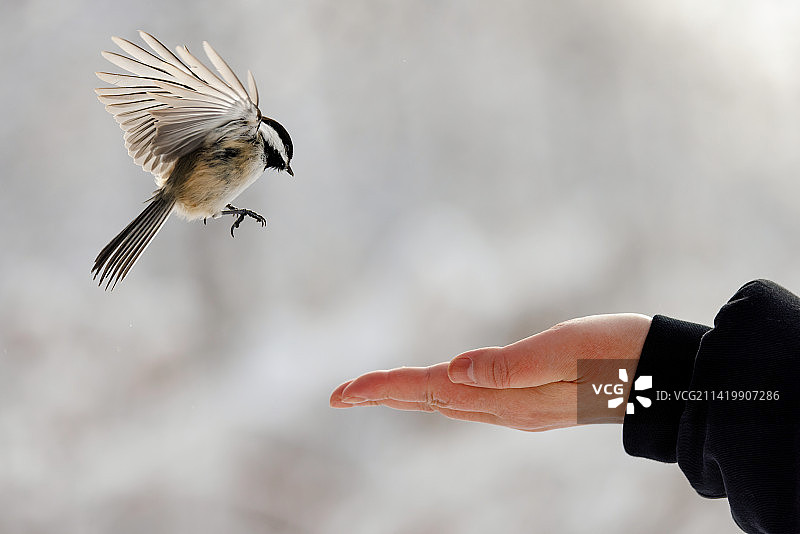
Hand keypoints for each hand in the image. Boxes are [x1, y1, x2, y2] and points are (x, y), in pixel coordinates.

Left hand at [330, 314, 651, 430]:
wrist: (664, 375)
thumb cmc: (617, 354)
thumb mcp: (563, 351)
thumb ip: (508, 366)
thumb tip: (453, 372)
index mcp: (506, 397)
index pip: (428, 390)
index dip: (382, 389)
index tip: (339, 394)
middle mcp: (506, 408)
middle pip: (430, 399)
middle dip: (384, 394)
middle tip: (340, 394)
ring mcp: (520, 407)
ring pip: (449, 401)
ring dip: (409, 394)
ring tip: (375, 391)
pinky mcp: (534, 399)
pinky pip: (472, 399)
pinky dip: (443, 392)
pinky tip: (441, 388)